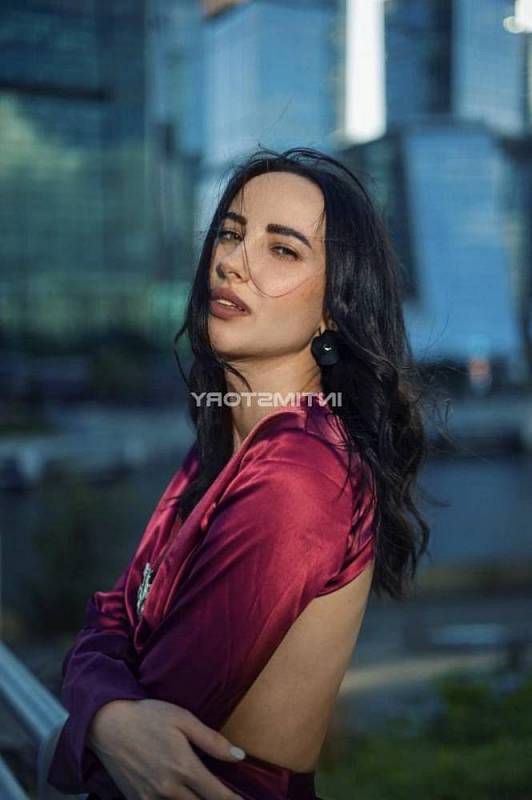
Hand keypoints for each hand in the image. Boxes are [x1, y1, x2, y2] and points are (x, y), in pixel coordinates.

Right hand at [87, 698, 245, 799]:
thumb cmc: (148, 716)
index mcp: (183, 767)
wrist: (107, 724)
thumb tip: (239, 756)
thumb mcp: (183, 719)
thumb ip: (212, 741)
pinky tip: (182, 795)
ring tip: (205, 794)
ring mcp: (150, 798)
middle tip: (225, 797)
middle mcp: (168, 789)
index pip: (217, 795)